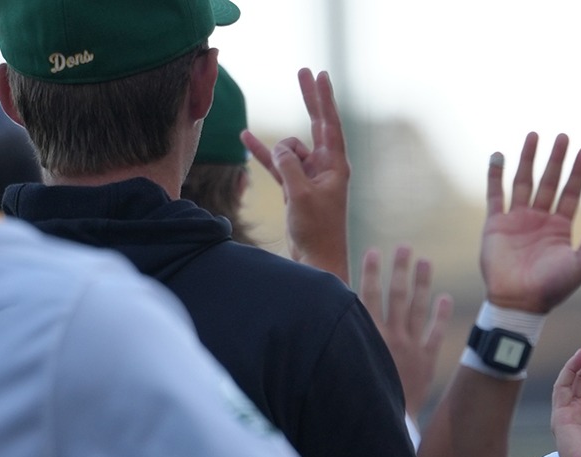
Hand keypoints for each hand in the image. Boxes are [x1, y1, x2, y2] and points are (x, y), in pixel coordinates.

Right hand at [243, 67, 350, 281]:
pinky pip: (277, 164)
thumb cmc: (317, 230)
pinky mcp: (295, 188)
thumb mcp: (300, 193)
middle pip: (316, 124)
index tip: (319, 74)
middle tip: (303, 71)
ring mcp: (310, 177)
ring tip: (289, 190)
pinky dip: (263, 152)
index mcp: (335, 166)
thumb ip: (289, 164)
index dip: (323, 98)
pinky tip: (245, 137)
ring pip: (289, 151)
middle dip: (309, 99)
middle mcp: (326, 168)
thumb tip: (280, 147)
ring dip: (278, 156)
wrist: (316, 261)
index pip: (329, 124)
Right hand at [359, 244, 451, 415]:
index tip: (372, 251)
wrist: (385, 423)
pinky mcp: (426, 362)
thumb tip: (328, 313)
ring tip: (425, 261)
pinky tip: (444, 298)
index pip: (368, 296)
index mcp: (368, 336)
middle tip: (404, 247)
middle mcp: (391, 337)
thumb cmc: (357, 394)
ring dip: (421, 283)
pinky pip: (435, 334)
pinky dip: (440, 316)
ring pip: (417, 309)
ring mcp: (411, 348)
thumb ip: (343, 337)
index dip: (370, 273)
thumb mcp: (345, 364)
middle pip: (396, 296)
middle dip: (399, 270)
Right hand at [483, 132, 580, 313]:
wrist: (519, 303)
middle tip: (563, 136)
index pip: (571, 192)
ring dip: (528, 159)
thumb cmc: (552, 288)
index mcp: (559, 227)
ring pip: (523, 181)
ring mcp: (517, 220)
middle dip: (556, 159)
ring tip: (534, 135)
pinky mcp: (495, 224)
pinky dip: (495, 175)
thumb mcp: (579, 263)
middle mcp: (539, 219)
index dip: (577, 172)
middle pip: (549, 181)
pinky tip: (499, 155)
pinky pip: (495, 194)